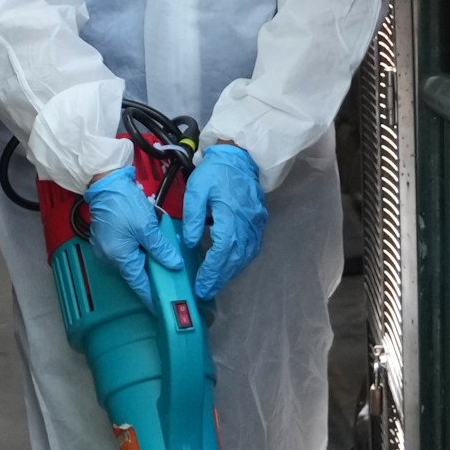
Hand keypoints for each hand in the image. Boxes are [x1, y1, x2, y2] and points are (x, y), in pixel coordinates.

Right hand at [83, 161, 186, 306]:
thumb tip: (174, 264)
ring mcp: (106, 249)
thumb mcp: (147, 227)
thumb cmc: (124, 203)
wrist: (106, 184)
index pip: (139, 284)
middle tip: (169, 278)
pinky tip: (148, 244)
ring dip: (146, 260)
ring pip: (131, 261)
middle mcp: (110, 258)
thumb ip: (161, 249)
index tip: (162, 308)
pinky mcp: (107, 240)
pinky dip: (138, 251)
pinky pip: (125, 252)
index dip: (151, 297)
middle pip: (135, 273)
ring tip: (162, 257)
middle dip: (152, 275)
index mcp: (119, 257)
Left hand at [188, 144, 266, 299]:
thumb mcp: (196, 191)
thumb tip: (190, 244)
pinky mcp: (259, 222)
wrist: (240, 157)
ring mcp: (256, 224)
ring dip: (230, 272)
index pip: (223, 249)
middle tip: (206, 291)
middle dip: (220, 277)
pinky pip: (252, 248)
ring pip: (245, 255)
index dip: (212, 270)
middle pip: (235, 258)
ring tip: (215, 283)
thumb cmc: (215, 172)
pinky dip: (240, 261)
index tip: (201, 284)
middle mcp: (247, 224)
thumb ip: (193, 218)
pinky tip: (230, 267)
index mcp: (230, 215)